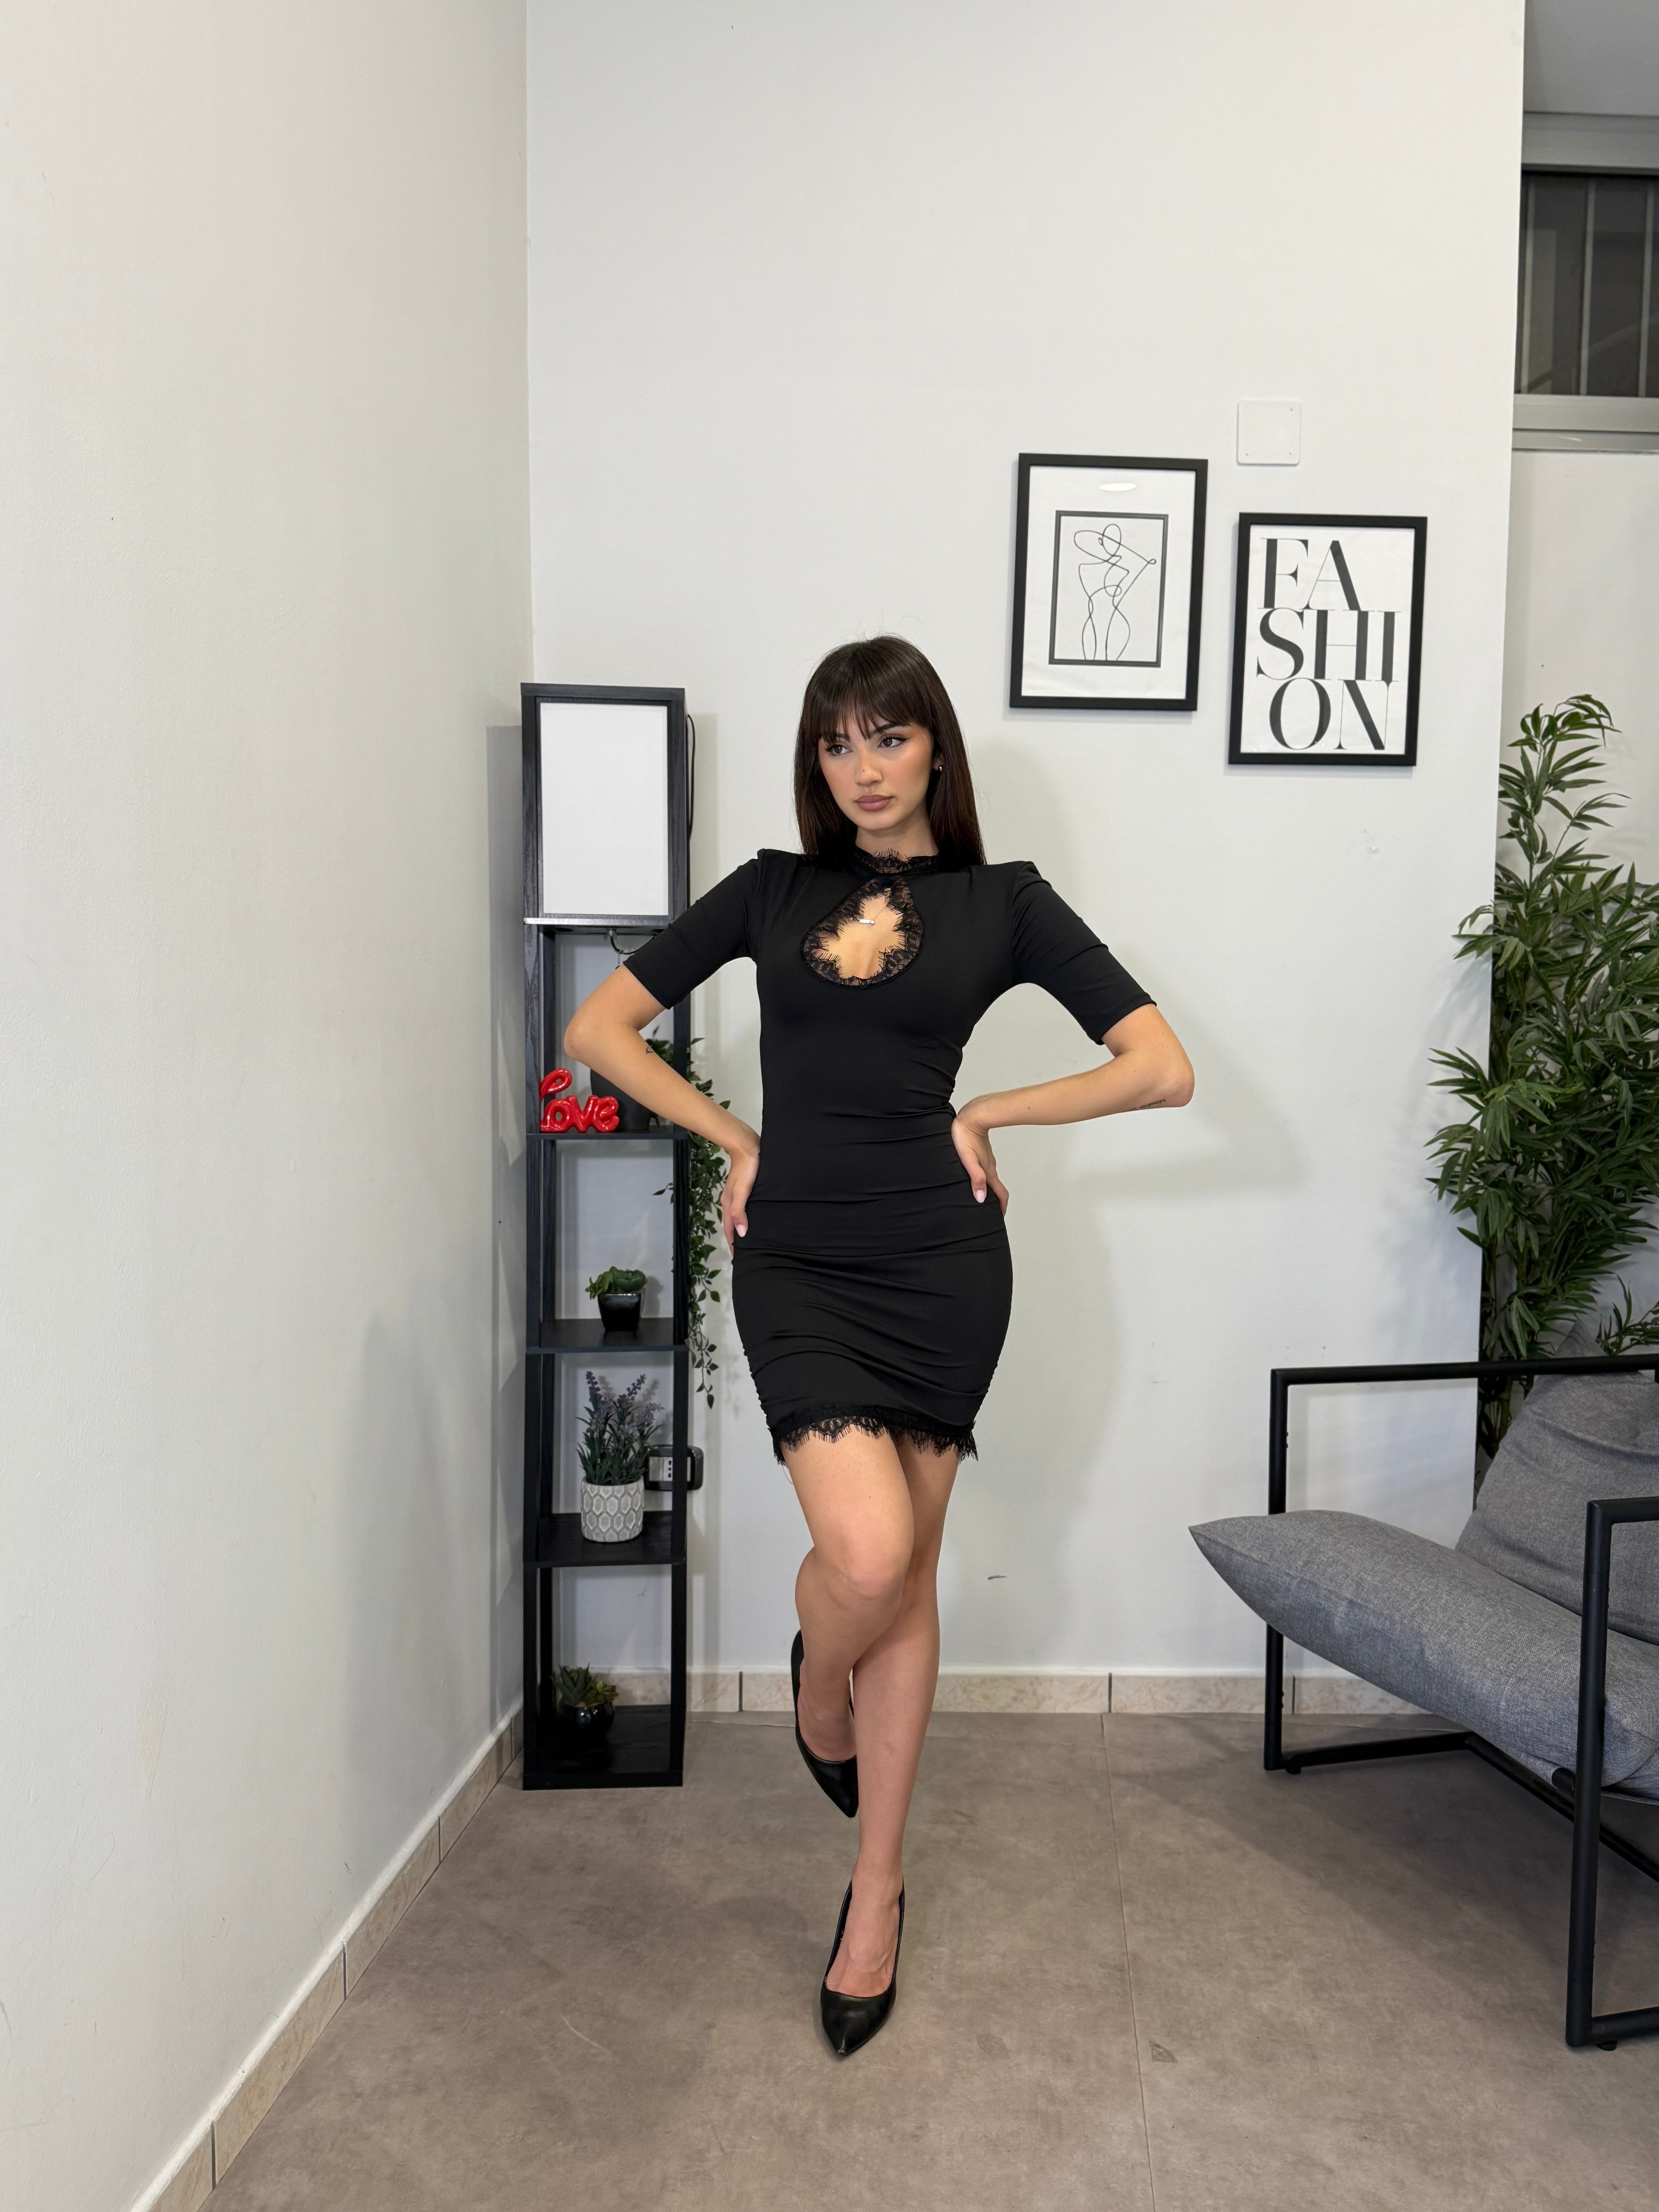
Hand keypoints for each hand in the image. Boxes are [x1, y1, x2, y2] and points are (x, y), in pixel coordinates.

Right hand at [720, 1127, 760, 1252]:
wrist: (746, 1145)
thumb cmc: (746, 1168)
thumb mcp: (743, 1192)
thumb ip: (739, 1212)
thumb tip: (741, 1233)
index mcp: (728, 1202)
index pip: (729, 1228)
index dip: (733, 1242)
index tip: (737, 1256)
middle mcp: (731, 1199)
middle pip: (732, 1222)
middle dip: (735, 1237)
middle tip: (744, 1251)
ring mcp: (737, 1192)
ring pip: (737, 1214)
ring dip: (740, 1226)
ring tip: (748, 1237)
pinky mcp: (745, 1186)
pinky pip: (744, 1206)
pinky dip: (746, 1215)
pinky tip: (754, 1215)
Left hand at [950, 1111, 1008, 1213]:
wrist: (971, 1115)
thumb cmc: (966, 1135)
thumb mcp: (968, 1159)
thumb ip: (975, 1178)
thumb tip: (981, 1199)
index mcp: (989, 1171)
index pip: (1000, 1194)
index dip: (1001, 1207)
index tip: (999, 1217)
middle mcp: (990, 1166)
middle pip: (997, 1188)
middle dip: (997, 1202)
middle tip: (991, 1212)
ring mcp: (987, 1159)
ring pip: (991, 1179)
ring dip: (990, 1190)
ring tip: (982, 1198)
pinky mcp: (982, 1153)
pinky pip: (986, 1170)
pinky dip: (984, 1180)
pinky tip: (975, 1179)